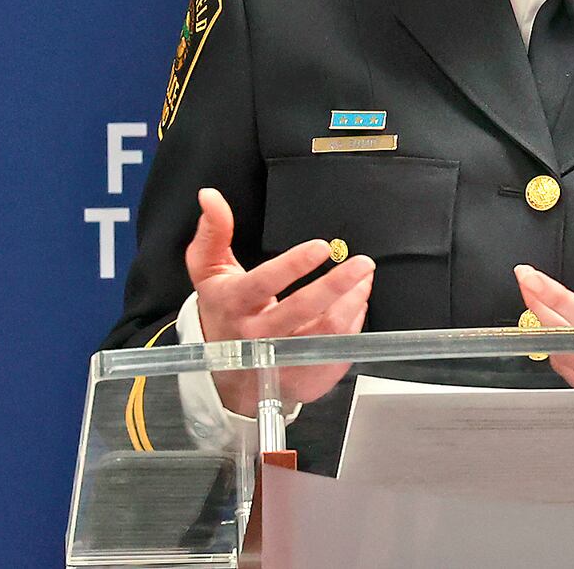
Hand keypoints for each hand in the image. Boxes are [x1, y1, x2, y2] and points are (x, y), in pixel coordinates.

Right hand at [186, 187, 373, 412]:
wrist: (227, 374)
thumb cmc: (224, 311)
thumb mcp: (210, 272)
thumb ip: (213, 232)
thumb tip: (209, 196)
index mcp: (233, 305)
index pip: (264, 283)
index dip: (294, 265)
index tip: (322, 247)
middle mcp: (256, 337)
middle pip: (302, 311)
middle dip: (337, 285)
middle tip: (363, 263)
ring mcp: (281, 362)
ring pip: (326, 334)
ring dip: (352, 302)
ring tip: (364, 278)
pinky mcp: (304, 378)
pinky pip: (337, 351)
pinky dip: (354, 324)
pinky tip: (357, 304)